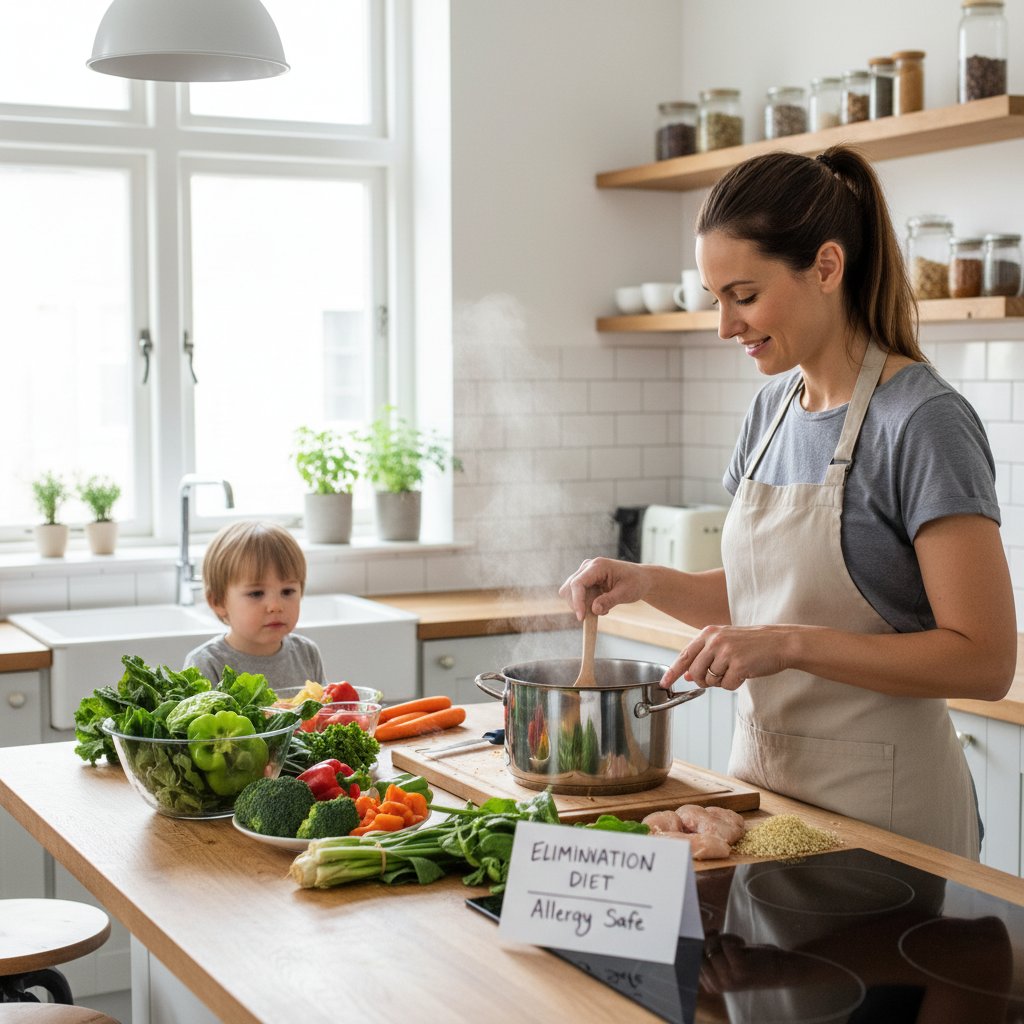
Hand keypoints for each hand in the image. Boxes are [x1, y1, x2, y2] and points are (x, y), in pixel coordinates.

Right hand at [558, 557, 650, 619]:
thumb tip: (594, 610)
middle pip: (570, 588)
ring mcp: (585, 572)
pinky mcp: (585, 579)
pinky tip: (600, 604)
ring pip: (570, 592)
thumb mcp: (625, 593)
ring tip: (602, 607)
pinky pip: (576, 594)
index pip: (578, 583)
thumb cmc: (635, 583)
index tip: (581, 618)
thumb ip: (609, 601)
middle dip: (578, 604)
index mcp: (598, 566)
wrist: (640, 579)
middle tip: (597, 613)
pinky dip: (584, 603)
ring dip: (582, 604)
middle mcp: (588, 567)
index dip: (577, 601)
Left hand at [661, 624, 791, 690]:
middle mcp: (715, 640)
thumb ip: (704, 655)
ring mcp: (726, 652)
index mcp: (708, 633)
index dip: (672, 671)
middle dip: (703, 681)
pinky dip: (734, 685)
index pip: (684, 655)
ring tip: (734, 670)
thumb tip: (686, 674)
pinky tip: (744, 673)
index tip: (664, 683)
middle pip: (694, 672)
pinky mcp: (739, 665)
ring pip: (710, 680)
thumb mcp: (725, 643)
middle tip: (717, 678)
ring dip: (720, 682)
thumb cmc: (753, 643)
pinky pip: (726, 686)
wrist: (781, 642)